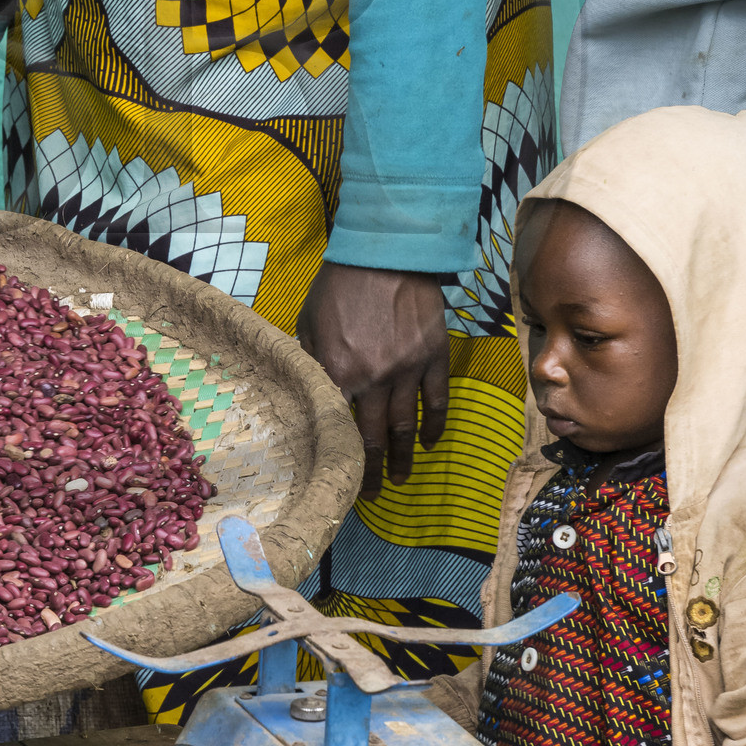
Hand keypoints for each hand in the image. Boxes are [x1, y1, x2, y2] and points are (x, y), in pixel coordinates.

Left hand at [296, 263, 449, 489]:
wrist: (386, 251)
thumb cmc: (339, 284)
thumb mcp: (308, 320)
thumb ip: (309, 358)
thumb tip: (308, 388)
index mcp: (337, 371)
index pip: (337, 426)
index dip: (338, 455)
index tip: (337, 476)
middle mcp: (373, 378)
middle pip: (373, 437)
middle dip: (372, 471)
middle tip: (372, 494)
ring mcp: (407, 370)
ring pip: (407, 426)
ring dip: (404, 457)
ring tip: (401, 480)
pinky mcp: (433, 357)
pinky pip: (437, 400)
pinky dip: (435, 426)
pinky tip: (429, 444)